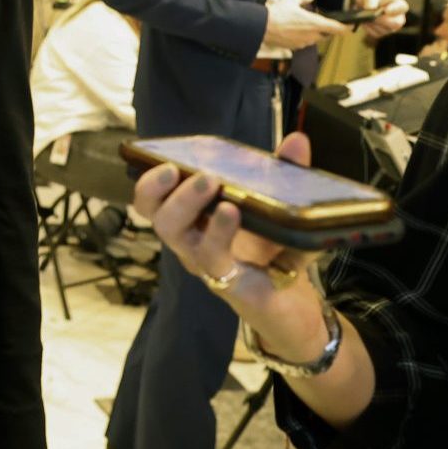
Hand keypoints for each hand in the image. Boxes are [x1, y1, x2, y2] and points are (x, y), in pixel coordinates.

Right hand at [133, 132, 335, 364]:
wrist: (295, 307)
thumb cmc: (276, 255)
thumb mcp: (280, 210)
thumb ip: (287, 176)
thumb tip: (297, 140)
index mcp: (195, 222)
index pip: (155, 200)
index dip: (150, 179)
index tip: (162, 157)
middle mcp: (191, 243)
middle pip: (155, 214)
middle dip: (159, 188)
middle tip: (177, 168)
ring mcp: (206, 264)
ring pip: (174, 234)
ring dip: (186, 203)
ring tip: (208, 181)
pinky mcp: (228, 283)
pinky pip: (213, 256)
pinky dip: (219, 230)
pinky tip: (231, 211)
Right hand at [262, 0, 348, 50]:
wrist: (262, 28)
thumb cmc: (278, 13)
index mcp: (315, 23)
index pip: (336, 28)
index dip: (345, 28)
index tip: (349, 27)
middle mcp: (312, 35)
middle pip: (326, 35)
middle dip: (327, 30)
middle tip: (324, 23)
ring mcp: (304, 43)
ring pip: (315, 39)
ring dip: (314, 33)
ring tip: (305, 25)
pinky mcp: (296, 47)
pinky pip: (304, 43)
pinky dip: (303, 38)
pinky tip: (294, 31)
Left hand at [348, 0, 408, 40]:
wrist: (361, 4)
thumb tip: (369, 8)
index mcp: (398, 4)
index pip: (402, 7)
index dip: (395, 9)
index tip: (386, 10)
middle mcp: (398, 17)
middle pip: (396, 23)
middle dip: (383, 20)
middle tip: (372, 17)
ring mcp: (390, 27)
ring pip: (384, 30)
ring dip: (373, 23)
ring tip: (364, 16)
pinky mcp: (381, 33)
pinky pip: (375, 33)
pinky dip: (368, 28)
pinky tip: (364, 21)